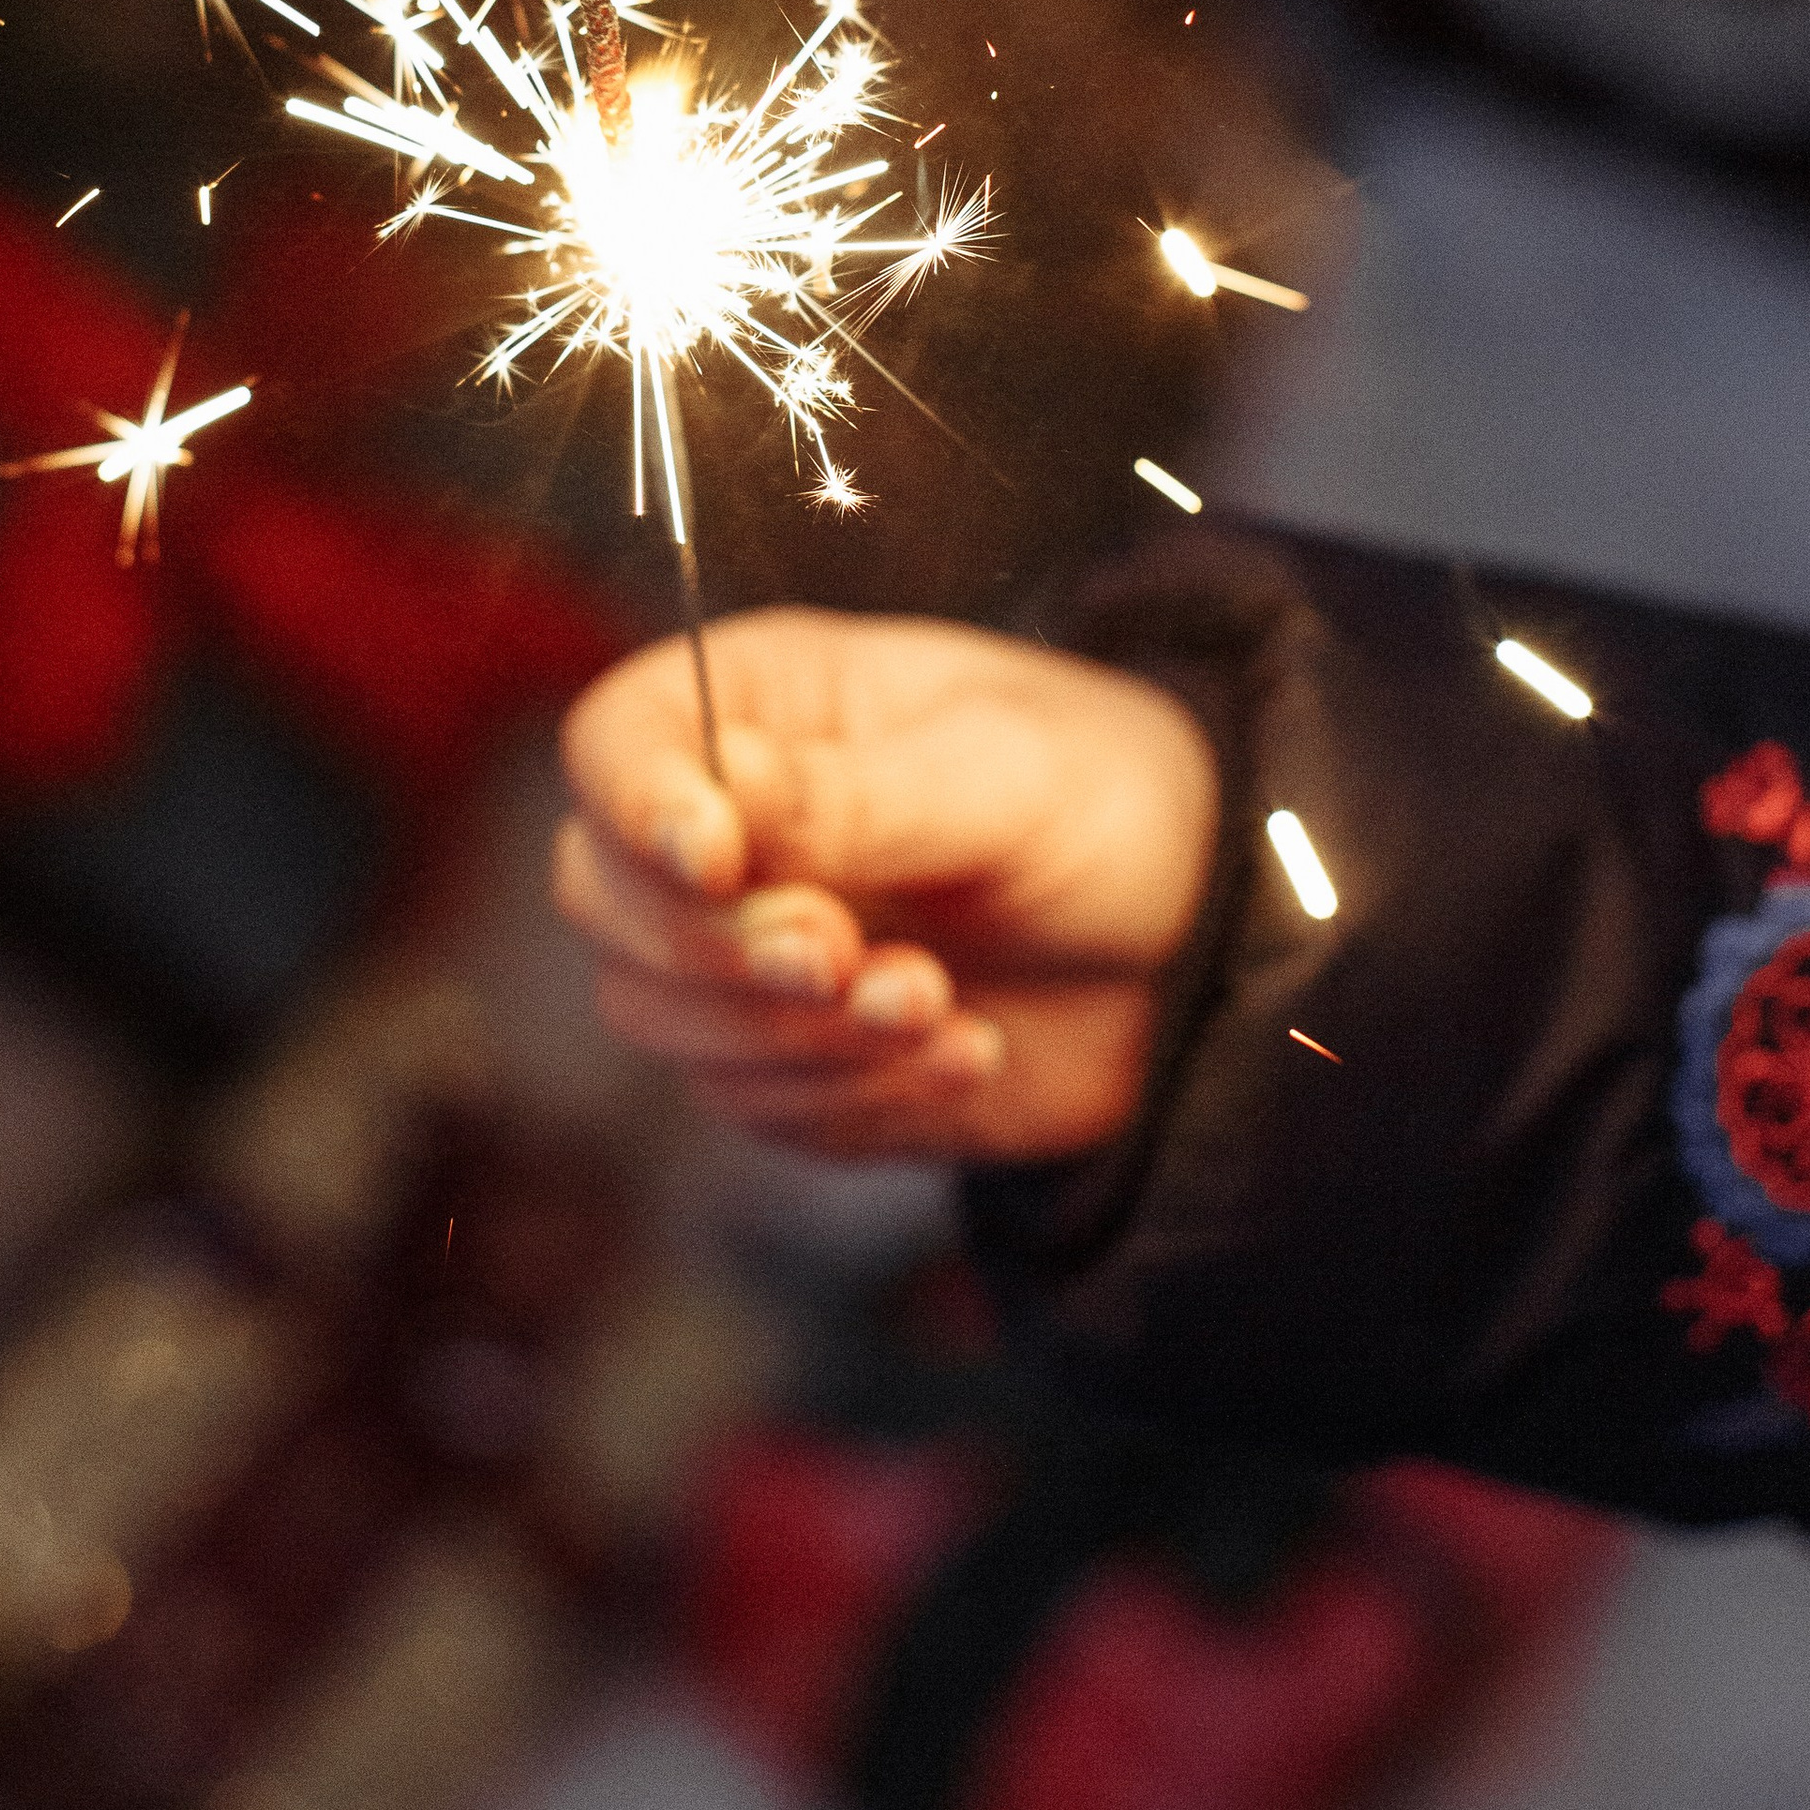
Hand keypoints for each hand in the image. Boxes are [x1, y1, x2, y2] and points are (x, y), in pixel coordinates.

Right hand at [554, 607, 1216, 1162]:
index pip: (618, 743)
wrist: (1203, 941)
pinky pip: (751, 1103)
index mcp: (762, 705)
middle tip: (846, 954)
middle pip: (605, 895)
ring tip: (935, 1005)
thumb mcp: (996, 772)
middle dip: (718, 947)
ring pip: (657, 1015)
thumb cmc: (1104, 801)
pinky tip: (966, 1052)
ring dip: (790, 1032)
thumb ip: (850, 796)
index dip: (637, 805)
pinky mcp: (790, 1062)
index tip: (717, 858)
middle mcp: (729, 826)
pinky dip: (852, 1095)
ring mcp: (745, 949)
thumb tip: (714, 797)